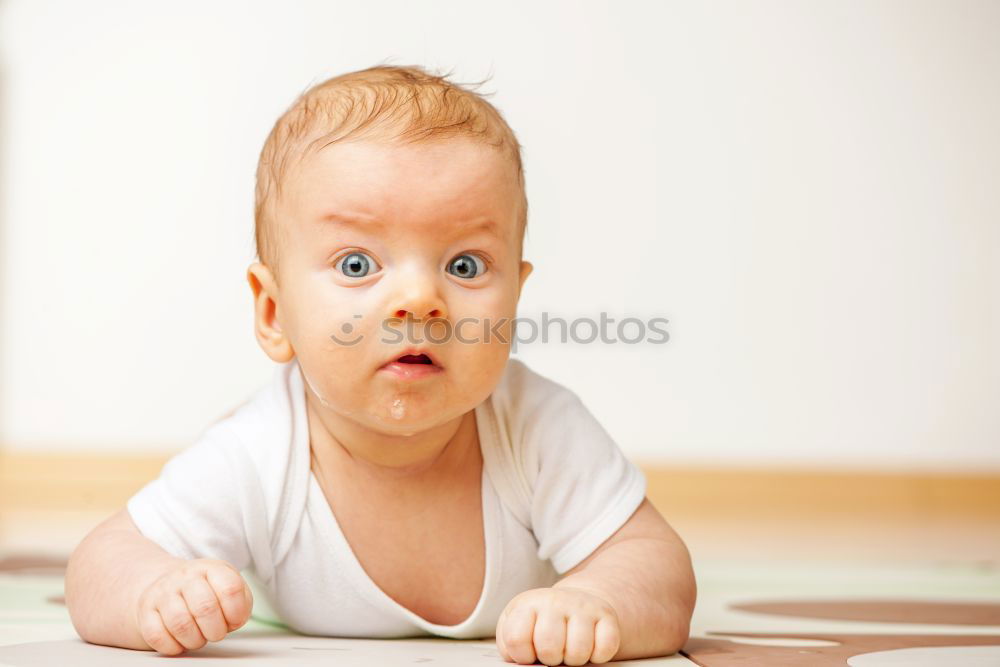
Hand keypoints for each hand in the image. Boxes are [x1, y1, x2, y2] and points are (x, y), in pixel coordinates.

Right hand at [134, 558, 253, 654]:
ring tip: (198, 637)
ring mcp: (163, 592)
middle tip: (215, 633)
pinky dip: (173, 646)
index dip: (236, 612)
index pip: (231, 588)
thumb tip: (234, 620)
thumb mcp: (231, 590)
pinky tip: (180, 640)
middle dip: (216, 630)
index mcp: (212, 568)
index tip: (234, 620)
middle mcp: (186, 576)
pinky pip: (157, 636)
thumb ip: (241, 604)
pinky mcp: (145, 610)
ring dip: (195, 640)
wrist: (170, 585)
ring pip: (180, 624)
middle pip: (205, 608)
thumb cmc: (208, 593)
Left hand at [495, 586, 620, 665]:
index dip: (523, 654)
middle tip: (552, 652)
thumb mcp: (518, 627)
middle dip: (550, 658)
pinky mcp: (606, 615)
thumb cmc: (541, 623)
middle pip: (548, 647)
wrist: (575, 602)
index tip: (529, 651)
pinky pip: (605, 649)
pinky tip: (589, 646)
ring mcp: (582, 606)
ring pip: (578, 651)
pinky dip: (598, 656)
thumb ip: (511, 646)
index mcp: (527, 604)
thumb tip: (522, 665)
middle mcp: (554, 600)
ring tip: (569, 649)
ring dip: (574, 659)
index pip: (516, 638)